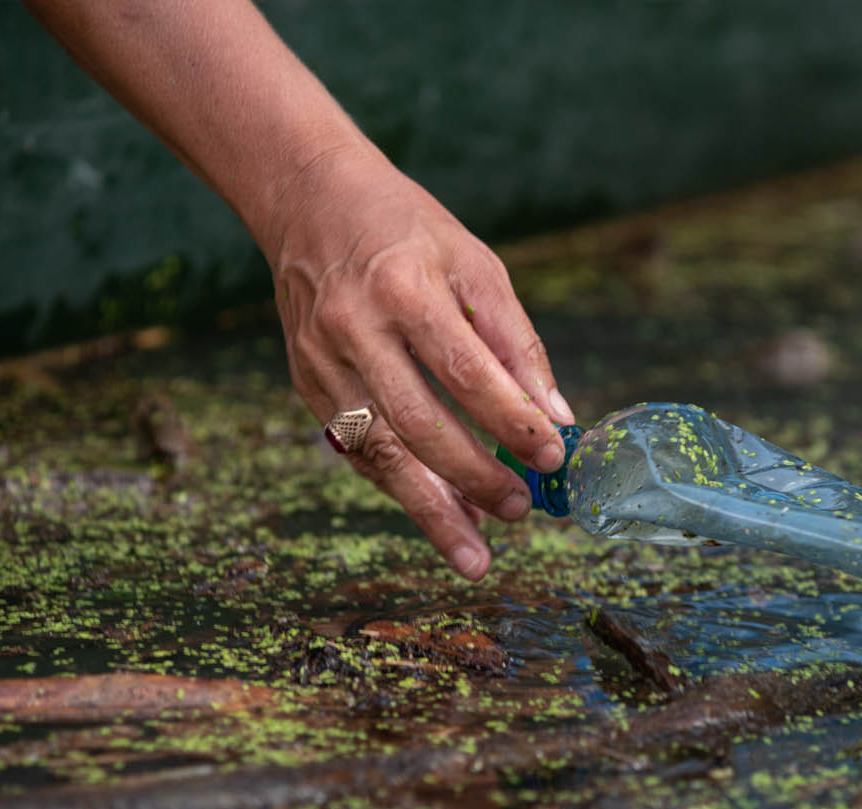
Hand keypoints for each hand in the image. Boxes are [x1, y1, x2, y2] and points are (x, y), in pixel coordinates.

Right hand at [264, 145, 575, 579]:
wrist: (309, 201)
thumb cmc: (409, 232)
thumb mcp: (475, 265)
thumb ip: (515, 343)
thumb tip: (556, 420)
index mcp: (404, 287)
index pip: (465, 370)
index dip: (511, 420)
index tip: (552, 456)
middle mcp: (354, 328)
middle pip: (417, 424)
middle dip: (473, 480)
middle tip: (521, 512)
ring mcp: (321, 361)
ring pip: (380, 452)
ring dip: (431, 509)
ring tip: (475, 554)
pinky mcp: (305, 383)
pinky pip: (358, 450)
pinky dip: (400, 486)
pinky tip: (439, 512)